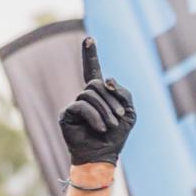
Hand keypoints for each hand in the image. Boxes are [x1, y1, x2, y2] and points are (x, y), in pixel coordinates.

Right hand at [59, 37, 135, 165]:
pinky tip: (100, 128)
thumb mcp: (129, 113)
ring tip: (110, 126)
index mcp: (100, 95)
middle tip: (119, 117)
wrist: (103, 156)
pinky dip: (94, 117)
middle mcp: (85, 97)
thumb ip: (124, 93)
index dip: (90, 55)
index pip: (93, 71)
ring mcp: (74, 105)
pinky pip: (81, 105)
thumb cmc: (117, 137)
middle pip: (96, 84)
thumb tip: (107, 80)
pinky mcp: (66, 114)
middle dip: (111, 100)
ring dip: (105, 111)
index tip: (89, 39)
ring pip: (89, 94)